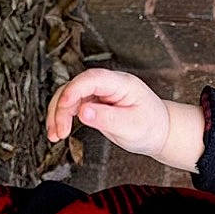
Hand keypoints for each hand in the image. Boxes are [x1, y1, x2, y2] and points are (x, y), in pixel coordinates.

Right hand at [46, 69, 172, 156]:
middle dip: (61, 107)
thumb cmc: (151, 126)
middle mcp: (107, 85)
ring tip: (55, 135)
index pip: (92, 78)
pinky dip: (62, 118)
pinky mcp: (92, 103)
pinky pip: (71, 107)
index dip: (75, 89)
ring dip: (57, 114)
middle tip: (59, 130)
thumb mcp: (132, 126)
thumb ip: (108, 119)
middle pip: (75, 87)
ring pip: (68, 96)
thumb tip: (84, 112)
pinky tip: (57, 132)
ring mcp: (98, 93)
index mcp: (121, 83)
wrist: (159, 132)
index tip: (64, 105)